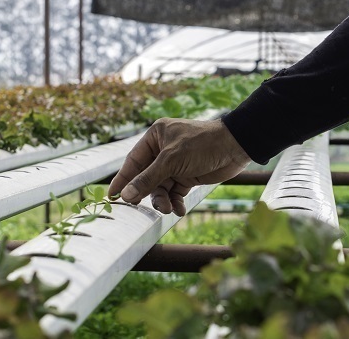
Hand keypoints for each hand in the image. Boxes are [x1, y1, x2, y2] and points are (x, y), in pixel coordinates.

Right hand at [108, 118, 250, 214]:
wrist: (235, 147)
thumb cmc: (202, 144)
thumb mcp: (171, 161)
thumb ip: (148, 179)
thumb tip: (126, 195)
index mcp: (156, 137)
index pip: (134, 161)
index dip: (123, 179)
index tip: (112, 196)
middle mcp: (164, 150)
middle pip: (147, 177)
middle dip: (148, 193)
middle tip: (144, 207)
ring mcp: (176, 164)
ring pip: (161, 187)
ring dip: (163, 200)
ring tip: (169, 209)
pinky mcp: (188, 176)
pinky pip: (176, 192)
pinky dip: (176, 202)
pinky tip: (179, 210)